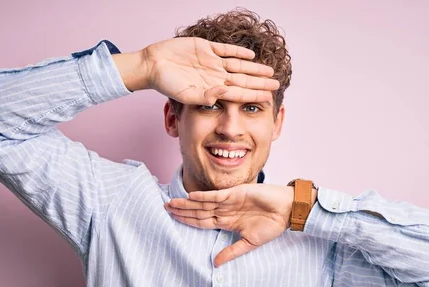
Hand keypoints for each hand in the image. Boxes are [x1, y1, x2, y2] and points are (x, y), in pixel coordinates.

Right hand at [142, 37, 279, 104]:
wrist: (152, 65)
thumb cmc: (166, 84)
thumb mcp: (186, 95)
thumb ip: (205, 96)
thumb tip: (225, 93)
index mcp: (212, 88)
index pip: (238, 92)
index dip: (254, 94)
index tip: (269, 96)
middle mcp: (214, 75)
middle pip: (243, 79)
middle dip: (259, 82)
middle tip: (276, 83)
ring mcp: (211, 62)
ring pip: (238, 65)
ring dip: (254, 68)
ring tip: (269, 71)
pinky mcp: (205, 48)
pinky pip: (226, 50)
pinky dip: (238, 52)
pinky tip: (251, 55)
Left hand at [164, 184, 295, 266]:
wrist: (287, 212)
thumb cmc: (272, 226)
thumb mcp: (249, 244)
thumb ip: (232, 252)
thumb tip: (215, 264)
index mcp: (227, 222)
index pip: (202, 222)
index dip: (187, 220)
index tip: (173, 219)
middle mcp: (225, 211)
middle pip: (198, 211)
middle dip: (182, 210)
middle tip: (164, 208)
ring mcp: (229, 202)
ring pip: (203, 203)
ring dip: (188, 203)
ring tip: (172, 202)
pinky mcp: (236, 193)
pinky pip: (217, 196)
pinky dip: (204, 197)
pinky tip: (191, 197)